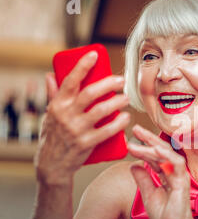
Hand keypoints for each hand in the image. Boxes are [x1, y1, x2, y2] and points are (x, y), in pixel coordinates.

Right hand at [35, 51, 130, 185]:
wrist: (52, 165)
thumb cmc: (53, 135)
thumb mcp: (49, 114)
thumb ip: (53, 95)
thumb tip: (51, 74)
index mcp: (57, 104)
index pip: (70, 80)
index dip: (83, 65)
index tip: (95, 54)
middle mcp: (66, 115)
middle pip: (90, 93)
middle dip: (108, 84)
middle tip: (121, 80)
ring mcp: (77, 130)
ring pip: (101, 111)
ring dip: (117, 102)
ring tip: (126, 98)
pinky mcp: (87, 143)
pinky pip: (107, 131)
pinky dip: (119, 123)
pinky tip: (126, 117)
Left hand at [128, 125, 197, 218]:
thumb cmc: (165, 217)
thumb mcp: (148, 195)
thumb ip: (143, 179)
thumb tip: (133, 165)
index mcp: (167, 175)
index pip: (155, 157)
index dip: (143, 148)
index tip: (130, 141)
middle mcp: (173, 173)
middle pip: (161, 151)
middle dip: (148, 138)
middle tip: (135, 128)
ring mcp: (179, 176)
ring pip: (166, 153)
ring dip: (152, 143)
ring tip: (139, 135)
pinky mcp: (182, 181)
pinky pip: (176, 163)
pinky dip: (165, 154)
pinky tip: (153, 148)